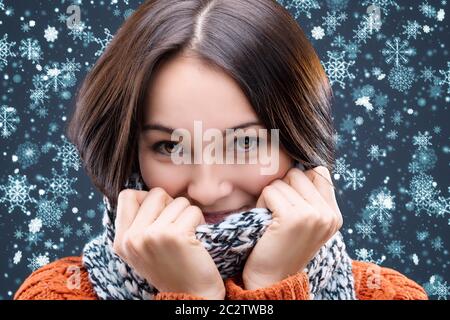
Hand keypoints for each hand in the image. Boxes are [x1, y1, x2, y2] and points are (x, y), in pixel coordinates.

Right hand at [112, 187, 225, 299]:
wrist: (191, 295)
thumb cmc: (171, 269)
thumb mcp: (142, 250)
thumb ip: (138, 224)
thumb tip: (149, 193)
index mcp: (121, 241)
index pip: (127, 196)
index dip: (147, 199)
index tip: (159, 215)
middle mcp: (133, 238)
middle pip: (155, 194)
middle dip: (171, 205)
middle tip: (177, 224)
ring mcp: (152, 236)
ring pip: (177, 201)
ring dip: (187, 214)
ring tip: (187, 233)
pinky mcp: (174, 236)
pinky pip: (193, 210)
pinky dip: (199, 221)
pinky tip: (196, 238)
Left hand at [242, 166, 342, 289]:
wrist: (272, 279)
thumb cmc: (282, 246)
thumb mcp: (307, 223)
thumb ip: (310, 197)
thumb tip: (300, 163)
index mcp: (334, 215)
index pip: (319, 171)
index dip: (298, 180)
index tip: (289, 199)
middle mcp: (328, 214)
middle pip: (298, 173)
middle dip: (283, 187)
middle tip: (278, 211)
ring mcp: (312, 215)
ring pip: (283, 180)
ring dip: (271, 195)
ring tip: (272, 217)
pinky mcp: (293, 218)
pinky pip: (270, 191)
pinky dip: (262, 202)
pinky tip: (265, 220)